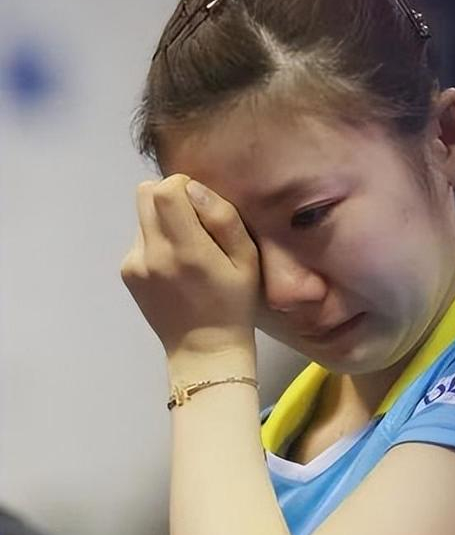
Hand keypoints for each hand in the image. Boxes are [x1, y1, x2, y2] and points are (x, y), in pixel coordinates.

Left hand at [120, 174, 259, 359]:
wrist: (203, 349)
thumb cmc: (234, 303)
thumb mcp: (247, 260)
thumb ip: (223, 219)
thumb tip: (194, 189)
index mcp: (186, 250)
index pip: (165, 190)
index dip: (183, 185)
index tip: (201, 203)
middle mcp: (152, 253)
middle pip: (145, 194)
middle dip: (170, 196)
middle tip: (194, 221)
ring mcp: (134, 264)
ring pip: (142, 215)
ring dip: (163, 220)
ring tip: (187, 249)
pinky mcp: (127, 272)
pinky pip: (140, 237)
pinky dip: (156, 240)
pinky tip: (174, 265)